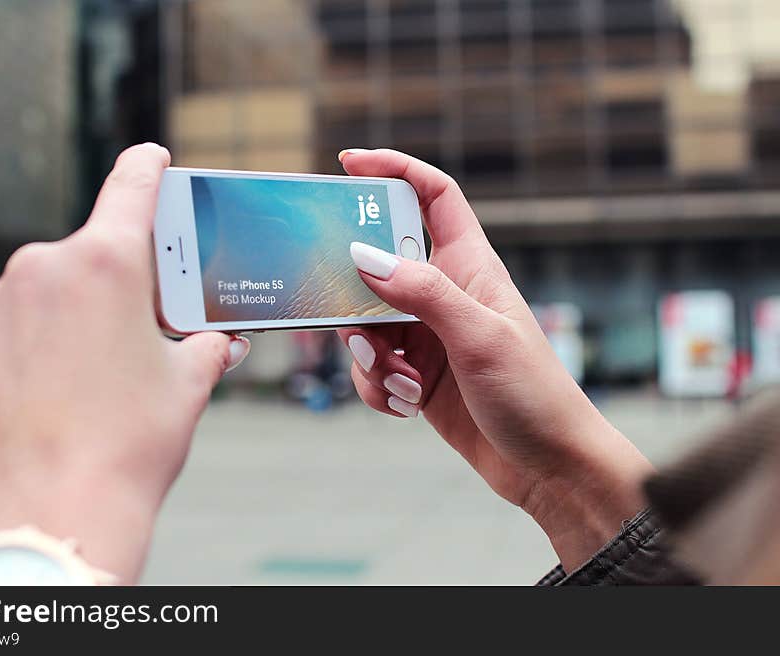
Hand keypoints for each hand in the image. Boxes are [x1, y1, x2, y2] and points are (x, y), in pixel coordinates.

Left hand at [0, 143, 249, 582]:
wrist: (56, 512)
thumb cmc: (132, 443)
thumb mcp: (190, 382)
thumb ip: (207, 342)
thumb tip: (220, 337)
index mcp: (108, 264)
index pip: (131, 186)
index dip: (147, 168)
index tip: (151, 159)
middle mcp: (42, 268)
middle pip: (90, 253)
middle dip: (116, 283)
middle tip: (136, 330)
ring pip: (43, 290)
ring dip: (69, 316)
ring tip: (89, 377)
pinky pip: (3, 326)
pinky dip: (27, 345)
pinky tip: (47, 391)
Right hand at [337, 148, 652, 569]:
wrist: (549, 467)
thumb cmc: (534, 394)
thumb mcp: (479, 338)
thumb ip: (423, 293)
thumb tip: (364, 257)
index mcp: (470, 266)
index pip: (433, 196)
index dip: (394, 169)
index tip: (347, 162)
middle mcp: (445, 293)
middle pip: (379, 266)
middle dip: (355, 297)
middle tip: (355, 326)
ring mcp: (429, 335)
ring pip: (367, 324)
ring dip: (369, 357)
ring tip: (402, 384)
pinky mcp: (417, 374)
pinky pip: (373, 368)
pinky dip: (377, 387)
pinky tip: (406, 406)